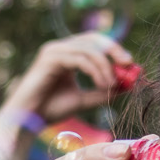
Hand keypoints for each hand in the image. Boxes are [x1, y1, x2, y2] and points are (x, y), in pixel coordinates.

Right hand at [0, 33, 138, 126]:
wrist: (28, 120)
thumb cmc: (50, 110)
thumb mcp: (83, 100)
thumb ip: (103, 91)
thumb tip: (127, 84)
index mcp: (67, 54)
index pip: (95, 42)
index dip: (114, 49)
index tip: (130, 65)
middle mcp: (60, 48)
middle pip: (94, 38)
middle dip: (114, 50)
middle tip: (129, 64)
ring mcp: (54, 51)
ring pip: (89, 49)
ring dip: (105, 66)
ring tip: (111, 85)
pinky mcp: (50, 58)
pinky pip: (80, 58)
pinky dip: (96, 70)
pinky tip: (103, 85)